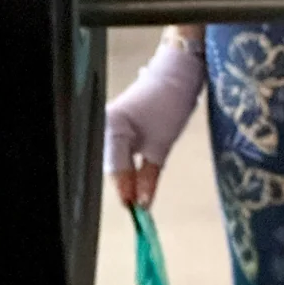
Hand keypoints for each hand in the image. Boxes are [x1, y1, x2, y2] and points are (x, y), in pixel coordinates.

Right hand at [104, 38, 206, 207]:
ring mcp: (109, 125)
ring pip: (115, 161)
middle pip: (112, 167)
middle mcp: (104, 127)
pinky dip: (129, 166)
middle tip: (139, 208)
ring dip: (127, 177)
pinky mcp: (118, 125)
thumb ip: (149, 177)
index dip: (126, 191)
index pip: (115, 170)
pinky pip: (120, 152)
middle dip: (125, 186)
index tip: (137, 212)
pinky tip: (137, 179)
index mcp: (110, 129)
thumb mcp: (162, 145)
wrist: (179, 71)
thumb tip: (143, 205)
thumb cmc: (171, 102)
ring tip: (139, 197)